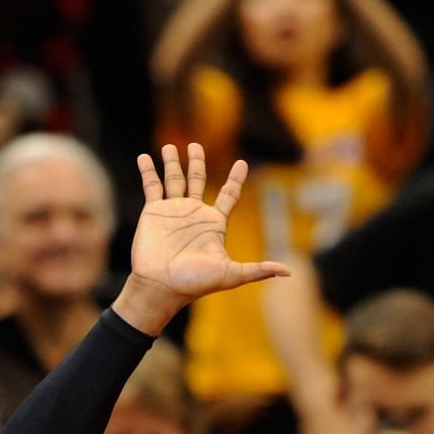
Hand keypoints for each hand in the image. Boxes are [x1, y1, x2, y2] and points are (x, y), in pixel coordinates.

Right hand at [117, 144, 289, 335]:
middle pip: (197, 180)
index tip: (242, 164)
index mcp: (214, 223)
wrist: (161, 287)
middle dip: (197, 162)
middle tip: (196, 146)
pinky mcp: (153, 212)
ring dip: (172, 163)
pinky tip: (144, 157)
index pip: (228, 195)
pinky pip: (152, 186)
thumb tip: (289, 273)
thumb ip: (258, 270)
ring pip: (174, 180)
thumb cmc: (194, 283)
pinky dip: (148, 171)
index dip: (235, 180)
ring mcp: (173, 211)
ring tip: (171, 146)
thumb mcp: (231, 275)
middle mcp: (194, 214)